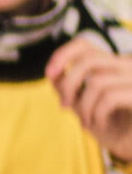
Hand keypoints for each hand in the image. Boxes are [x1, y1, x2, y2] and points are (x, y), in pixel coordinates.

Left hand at [46, 36, 131, 158]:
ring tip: (85, 123)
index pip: (84, 45)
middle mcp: (127, 66)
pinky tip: (99, 125)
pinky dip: (98, 114)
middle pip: (88, 60)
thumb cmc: (112, 128)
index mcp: (113, 65)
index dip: (62, 55)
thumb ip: (69, 89)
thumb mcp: (84, 106)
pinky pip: (110, 97)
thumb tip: (52, 72)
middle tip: (64, 105)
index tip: (49, 73)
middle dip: (69, 83)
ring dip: (84, 106)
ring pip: (98, 82)